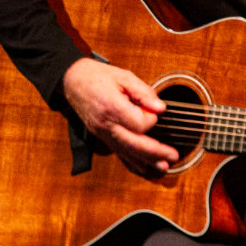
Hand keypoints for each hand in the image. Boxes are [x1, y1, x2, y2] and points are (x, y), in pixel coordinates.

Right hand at [61, 57, 177, 179]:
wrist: (72, 81)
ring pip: (126, 153)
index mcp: (112, 107)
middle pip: (134, 144)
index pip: (139, 123)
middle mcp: (105, 124)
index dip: (151, 118)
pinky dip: (133, 163)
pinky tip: (145, 168)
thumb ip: (143, 92)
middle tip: (173, 156)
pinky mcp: (101, 137)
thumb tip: (160, 108)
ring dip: (146, 162)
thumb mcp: (123, 76)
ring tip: (164, 167)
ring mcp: (102, 134)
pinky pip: (118, 154)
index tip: (154, 109)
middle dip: (156, 152)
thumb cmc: (97, 77)